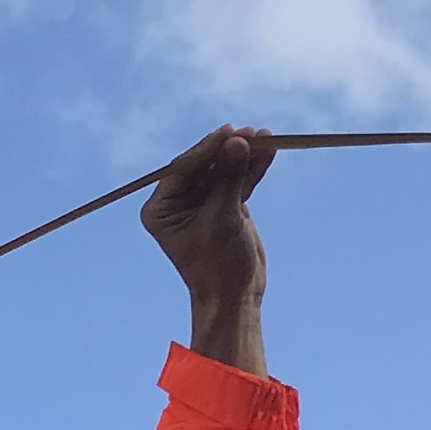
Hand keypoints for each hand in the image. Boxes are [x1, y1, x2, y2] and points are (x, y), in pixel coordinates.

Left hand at [141, 124, 279, 376]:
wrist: (235, 297)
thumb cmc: (219, 266)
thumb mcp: (223, 219)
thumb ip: (229, 179)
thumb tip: (237, 142)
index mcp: (161, 208)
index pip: (184, 169)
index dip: (208, 149)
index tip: (230, 132)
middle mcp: (177, 202)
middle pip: (205, 165)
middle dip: (230, 149)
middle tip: (253, 133)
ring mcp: (202, 203)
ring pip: (224, 170)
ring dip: (245, 155)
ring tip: (268, 138)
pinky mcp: (224, 206)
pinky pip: (237, 181)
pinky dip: (253, 168)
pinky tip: (269, 152)